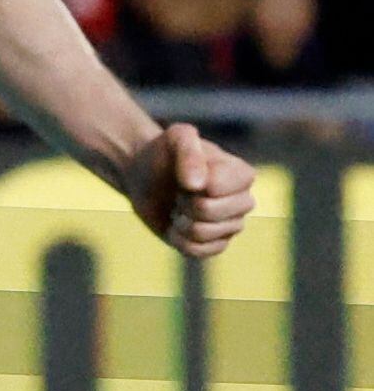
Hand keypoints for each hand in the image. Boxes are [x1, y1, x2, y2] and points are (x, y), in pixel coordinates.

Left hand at [121, 122, 255, 257]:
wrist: (145, 175)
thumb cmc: (165, 153)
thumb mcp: (176, 138)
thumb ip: (189, 151)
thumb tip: (197, 185)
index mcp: (243, 174)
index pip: (217, 187)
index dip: (190, 182)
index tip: (184, 174)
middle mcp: (244, 201)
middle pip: (210, 212)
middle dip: (184, 201)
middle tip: (179, 192)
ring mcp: (231, 225)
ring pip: (203, 233)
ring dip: (180, 220)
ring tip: (178, 207)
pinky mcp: (215, 244)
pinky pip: (198, 252)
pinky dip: (179, 239)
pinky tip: (177, 225)